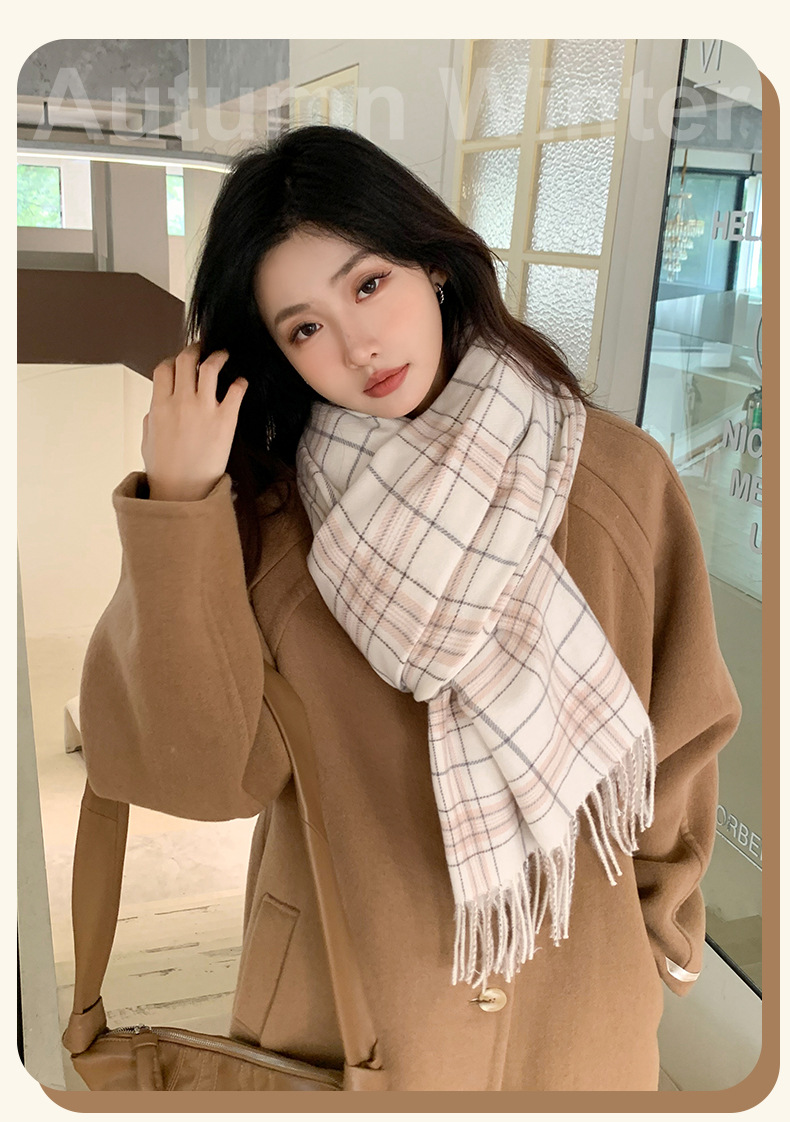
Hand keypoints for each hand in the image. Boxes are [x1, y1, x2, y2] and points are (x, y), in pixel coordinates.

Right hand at [142, 344, 247, 501]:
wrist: (183, 492)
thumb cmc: (164, 470)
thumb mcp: (148, 440)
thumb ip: (152, 416)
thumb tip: (158, 404)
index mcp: (159, 405)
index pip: (164, 368)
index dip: (172, 361)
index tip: (180, 363)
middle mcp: (180, 402)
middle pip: (186, 359)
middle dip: (194, 349)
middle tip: (202, 348)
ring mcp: (204, 409)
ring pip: (210, 366)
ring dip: (218, 356)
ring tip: (224, 355)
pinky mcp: (225, 420)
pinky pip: (236, 390)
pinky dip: (239, 383)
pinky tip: (240, 384)